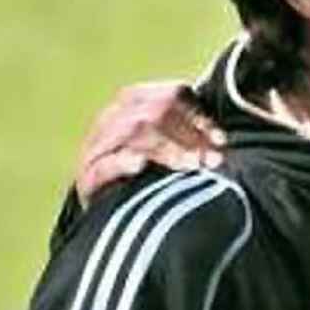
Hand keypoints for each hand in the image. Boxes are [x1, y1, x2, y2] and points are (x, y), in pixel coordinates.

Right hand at [75, 81, 225, 206]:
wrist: (116, 215)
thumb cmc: (152, 176)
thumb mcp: (172, 149)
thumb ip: (191, 135)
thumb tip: (222, 139)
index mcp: (134, 103)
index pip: (169, 95)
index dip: (198, 115)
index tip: (220, 140)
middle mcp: (112, 119)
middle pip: (153, 112)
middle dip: (187, 134)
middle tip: (211, 158)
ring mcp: (97, 147)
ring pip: (132, 132)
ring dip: (166, 148)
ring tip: (191, 165)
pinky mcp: (87, 177)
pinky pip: (102, 165)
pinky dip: (122, 162)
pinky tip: (140, 166)